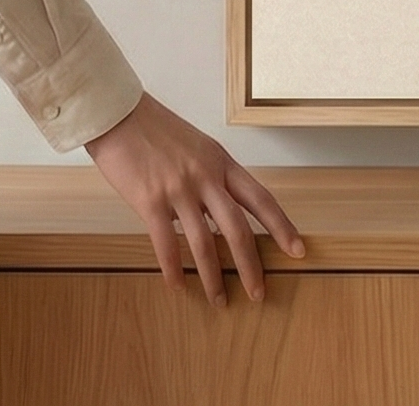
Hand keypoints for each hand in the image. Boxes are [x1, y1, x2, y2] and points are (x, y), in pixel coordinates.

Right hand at [86, 93, 304, 304]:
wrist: (120, 115)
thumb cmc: (157, 130)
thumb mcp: (198, 148)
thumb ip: (212, 177)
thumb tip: (220, 210)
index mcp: (222, 162)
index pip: (261, 199)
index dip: (282, 227)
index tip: (298, 250)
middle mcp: (206, 176)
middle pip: (238, 228)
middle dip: (251, 265)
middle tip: (260, 293)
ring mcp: (179, 189)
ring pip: (204, 242)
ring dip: (212, 277)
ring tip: (219, 302)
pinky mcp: (149, 200)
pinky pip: (166, 243)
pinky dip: (173, 269)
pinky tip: (177, 286)